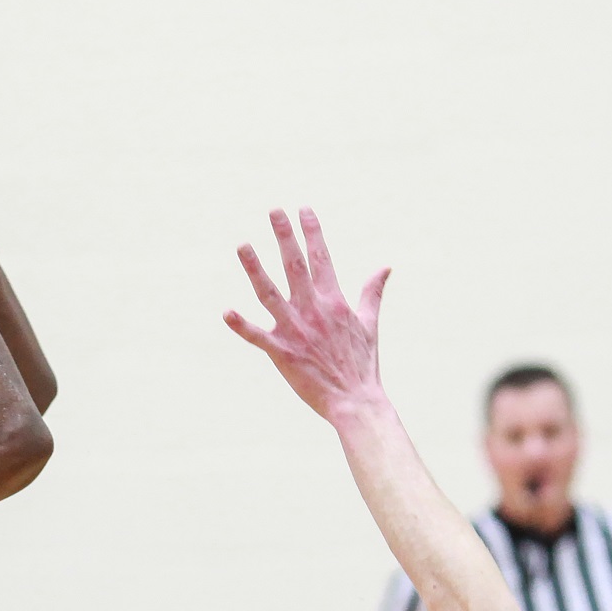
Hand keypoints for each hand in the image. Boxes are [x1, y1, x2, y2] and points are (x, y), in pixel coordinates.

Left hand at [225, 208, 391, 421]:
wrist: (357, 402)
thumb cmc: (363, 365)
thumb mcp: (370, 324)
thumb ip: (372, 293)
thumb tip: (385, 267)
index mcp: (334, 302)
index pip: (321, 258)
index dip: (312, 232)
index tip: (303, 209)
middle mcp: (313, 311)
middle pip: (295, 266)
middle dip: (284, 236)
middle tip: (274, 210)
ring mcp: (296, 331)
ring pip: (270, 294)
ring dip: (255, 269)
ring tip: (242, 245)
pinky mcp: (283, 353)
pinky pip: (258, 337)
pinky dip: (242, 326)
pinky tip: (226, 312)